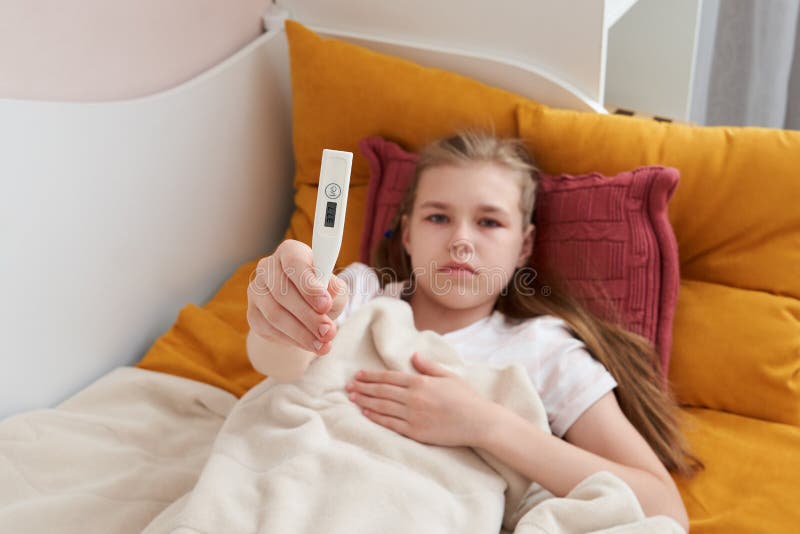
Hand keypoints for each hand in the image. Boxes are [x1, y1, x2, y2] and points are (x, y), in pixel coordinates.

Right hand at [247, 239, 347, 355]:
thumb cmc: (321, 294)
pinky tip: (308, 344)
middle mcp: (268, 267)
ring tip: (322, 344)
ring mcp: (256, 290)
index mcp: (290, 252)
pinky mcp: (252, 313)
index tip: (325, 304)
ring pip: (275, 314)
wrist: (302, 314)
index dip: (309, 285)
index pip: (295, 263)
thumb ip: (334, 290)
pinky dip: (291, 340)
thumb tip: (330, 294)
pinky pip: (269, 329)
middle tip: (328, 332)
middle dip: (309, 316)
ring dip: (301, 333)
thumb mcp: (335, 290)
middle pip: (283, 292)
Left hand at [346, 352, 496, 447]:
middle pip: (382, 391)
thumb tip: (414, 355)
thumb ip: (428, 366)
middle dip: (363, 387)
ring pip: (382, 406)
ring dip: (365, 401)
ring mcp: (413, 415)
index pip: (389, 377)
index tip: (358, 375)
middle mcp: (413, 397)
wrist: (479, 422)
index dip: (371, 376)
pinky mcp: (416, 432)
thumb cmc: (466, 398)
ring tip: (352, 397)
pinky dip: (376, 418)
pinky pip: (390, 424)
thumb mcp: (448, 376)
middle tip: (348, 386)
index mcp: (421, 382)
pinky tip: (366, 413)